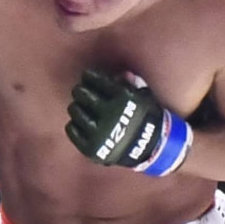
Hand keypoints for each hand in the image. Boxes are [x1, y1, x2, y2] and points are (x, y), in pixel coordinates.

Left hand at [65, 69, 192, 175]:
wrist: (152, 150)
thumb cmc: (146, 118)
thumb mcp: (144, 98)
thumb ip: (131, 84)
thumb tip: (122, 73)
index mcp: (123, 99)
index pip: (97, 80)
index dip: (90, 76)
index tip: (87, 76)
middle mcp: (110, 114)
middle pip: (82, 94)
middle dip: (81, 90)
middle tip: (81, 91)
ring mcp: (99, 133)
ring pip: (75, 111)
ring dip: (76, 107)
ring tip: (79, 107)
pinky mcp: (92, 148)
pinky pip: (72, 131)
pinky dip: (73, 125)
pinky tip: (78, 122)